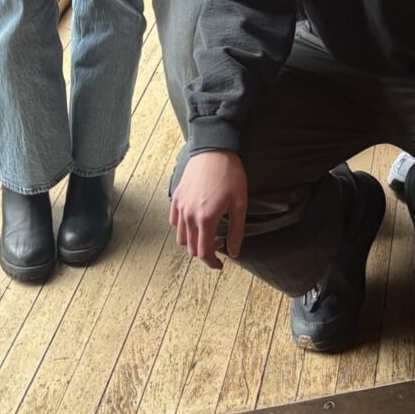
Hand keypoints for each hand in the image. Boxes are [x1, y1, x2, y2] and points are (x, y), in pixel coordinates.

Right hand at [170, 151, 246, 269]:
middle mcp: (189, 215)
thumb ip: (237, 231)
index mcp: (206, 218)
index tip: (220, 265)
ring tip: (208, 231)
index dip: (212, 263)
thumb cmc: (230, 174)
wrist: (215, 148)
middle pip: (191, 248)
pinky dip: (183, 228)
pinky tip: (196, 220)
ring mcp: (180, 206)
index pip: (203, 253)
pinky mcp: (177, 197)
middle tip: (220, 242)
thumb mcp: (240, 203)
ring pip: (181, 237)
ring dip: (193, 241)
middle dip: (205, 252)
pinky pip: (174, 221)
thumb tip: (234, 252)